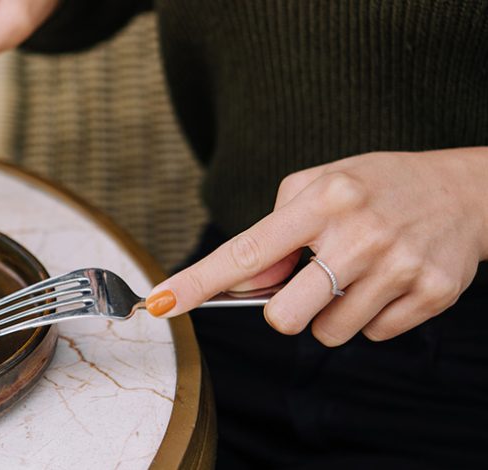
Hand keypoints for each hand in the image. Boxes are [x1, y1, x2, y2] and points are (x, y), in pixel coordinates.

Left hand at [146, 148, 487, 345]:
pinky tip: (388, 281)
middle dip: (284, 310)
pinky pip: (372, 335)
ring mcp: (398, 267)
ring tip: (357, 273)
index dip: (199, 282)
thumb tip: (244, 283)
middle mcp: (359, 234)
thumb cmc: (376, 188)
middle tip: (309, 281)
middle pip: (284, 317)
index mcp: (323, 201)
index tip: (162, 302)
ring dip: (331, 313)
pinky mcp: (430, 294)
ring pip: (328, 333)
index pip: (246, 252)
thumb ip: (275, 231)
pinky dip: (371, 316)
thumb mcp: (320, 187)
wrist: (467, 191)